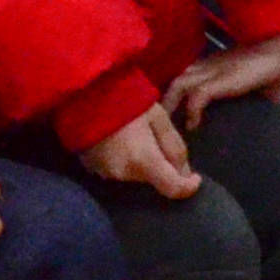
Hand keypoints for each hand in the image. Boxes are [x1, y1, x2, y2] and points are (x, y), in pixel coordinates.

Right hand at [79, 99, 202, 199]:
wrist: (83, 90)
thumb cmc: (125, 98)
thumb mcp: (157, 116)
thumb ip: (174, 145)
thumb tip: (185, 171)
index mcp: (143, 160)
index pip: (173, 189)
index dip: (188, 187)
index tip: (195, 177)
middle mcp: (123, 173)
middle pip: (153, 180)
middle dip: (161, 165)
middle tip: (156, 139)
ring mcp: (104, 173)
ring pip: (135, 174)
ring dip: (141, 162)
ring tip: (134, 136)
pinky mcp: (91, 168)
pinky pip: (117, 170)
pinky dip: (123, 160)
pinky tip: (118, 140)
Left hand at [166, 31, 279, 124]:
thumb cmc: (273, 64)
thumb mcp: (257, 85)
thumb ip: (257, 97)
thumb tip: (272, 109)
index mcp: (211, 67)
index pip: (182, 79)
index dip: (173, 98)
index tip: (172, 120)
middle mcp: (206, 67)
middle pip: (172, 81)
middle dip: (164, 105)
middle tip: (163, 129)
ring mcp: (212, 71)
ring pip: (178, 85)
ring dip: (171, 108)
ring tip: (172, 132)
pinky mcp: (221, 79)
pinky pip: (197, 95)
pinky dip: (192, 111)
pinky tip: (194, 127)